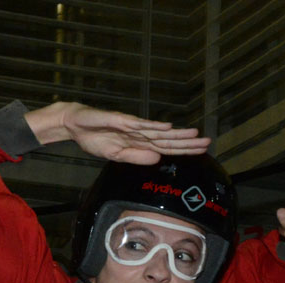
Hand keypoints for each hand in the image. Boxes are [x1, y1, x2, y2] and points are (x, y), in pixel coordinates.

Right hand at [25, 101, 209, 163]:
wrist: (76, 123)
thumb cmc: (95, 139)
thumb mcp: (114, 154)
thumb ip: (135, 157)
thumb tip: (158, 159)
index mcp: (139, 144)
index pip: (166, 148)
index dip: (183, 150)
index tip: (202, 151)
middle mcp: (140, 134)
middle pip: (167, 140)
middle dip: (187, 143)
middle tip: (208, 143)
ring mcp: (132, 126)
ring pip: (158, 132)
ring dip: (176, 134)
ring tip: (196, 135)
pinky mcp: (121, 120)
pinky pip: (139, 125)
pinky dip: (153, 127)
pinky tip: (168, 127)